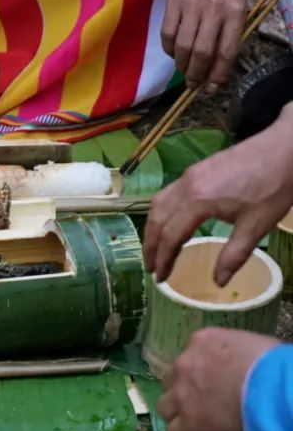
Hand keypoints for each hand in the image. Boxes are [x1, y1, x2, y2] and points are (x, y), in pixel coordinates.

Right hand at [144, 107, 292, 285]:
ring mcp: (189, 175)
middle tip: (151, 267)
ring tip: (155, 247)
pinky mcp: (196, 169)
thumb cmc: (274, 187)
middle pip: (157, 219)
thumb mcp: (256, 225)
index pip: (171, 235)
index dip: (164, 259)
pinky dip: (162, 212)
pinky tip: (171, 221)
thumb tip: (218, 282)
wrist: (286, 148)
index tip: (160, 278)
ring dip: (153, 228)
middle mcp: (186, 186)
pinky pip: (168, 193)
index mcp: (198, 201)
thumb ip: (234, 255)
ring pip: (158, 204)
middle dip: (151, 245)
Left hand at [157, 328, 278, 430]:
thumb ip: (236, 351)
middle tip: (195, 398)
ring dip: (174, 412)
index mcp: (202, 341)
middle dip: (181, 388)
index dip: (198, 367)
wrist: (269, 385)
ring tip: (185, 421)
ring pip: (165, 405)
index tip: (208, 377)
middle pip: (172, 378)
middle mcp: (185, 364)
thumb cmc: (270, 361)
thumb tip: (245, 361)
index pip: (191, 352)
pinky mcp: (189, 421)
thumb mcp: (251, 343)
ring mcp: (183, 394)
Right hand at [160, 0, 244, 90]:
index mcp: (235, 12)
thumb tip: (217, 68)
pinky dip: (169, 49)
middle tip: (194, 84)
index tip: (212, 88)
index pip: (226, 51)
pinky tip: (174, 53)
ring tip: (184, 71)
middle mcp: (214, 10)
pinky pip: (167, 34)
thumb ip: (230, 35)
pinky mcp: (173, 3)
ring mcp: (192, 6)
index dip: (218, 74)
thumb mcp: (238, 8)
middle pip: (202, 52)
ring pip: (183, 46)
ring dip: (182, 65)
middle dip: (197, 74)